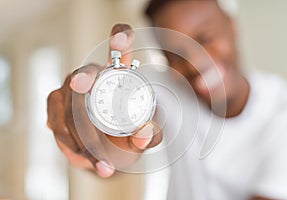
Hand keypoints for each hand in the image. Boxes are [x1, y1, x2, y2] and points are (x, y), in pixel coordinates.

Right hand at [47, 24, 161, 177]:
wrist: (108, 151)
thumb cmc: (129, 134)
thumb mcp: (145, 136)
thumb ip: (149, 135)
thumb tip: (144, 134)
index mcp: (119, 74)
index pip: (120, 48)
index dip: (121, 37)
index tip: (121, 40)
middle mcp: (93, 77)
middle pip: (85, 73)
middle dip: (83, 77)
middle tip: (81, 85)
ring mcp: (69, 90)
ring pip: (68, 107)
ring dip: (83, 138)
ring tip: (104, 165)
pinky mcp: (55, 107)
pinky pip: (58, 126)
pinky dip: (73, 148)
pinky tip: (88, 162)